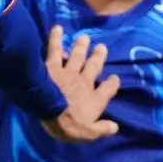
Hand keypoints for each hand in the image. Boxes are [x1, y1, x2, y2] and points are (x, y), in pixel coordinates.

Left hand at [41, 26, 119, 142]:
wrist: (47, 109)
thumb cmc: (68, 124)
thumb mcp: (88, 133)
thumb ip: (101, 129)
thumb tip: (115, 127)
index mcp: (94, 99)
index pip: (108, 90)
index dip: (112, 84)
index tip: (114, 78)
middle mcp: (84, 82)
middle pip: (93, 67)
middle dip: (98, 58)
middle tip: (102, 47)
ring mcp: (68, 71)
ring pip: (77, 56)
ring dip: (81, 47)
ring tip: (84, 38)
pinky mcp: (52, 65)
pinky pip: (55, 50)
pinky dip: (56, 38)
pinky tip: (57, 28)